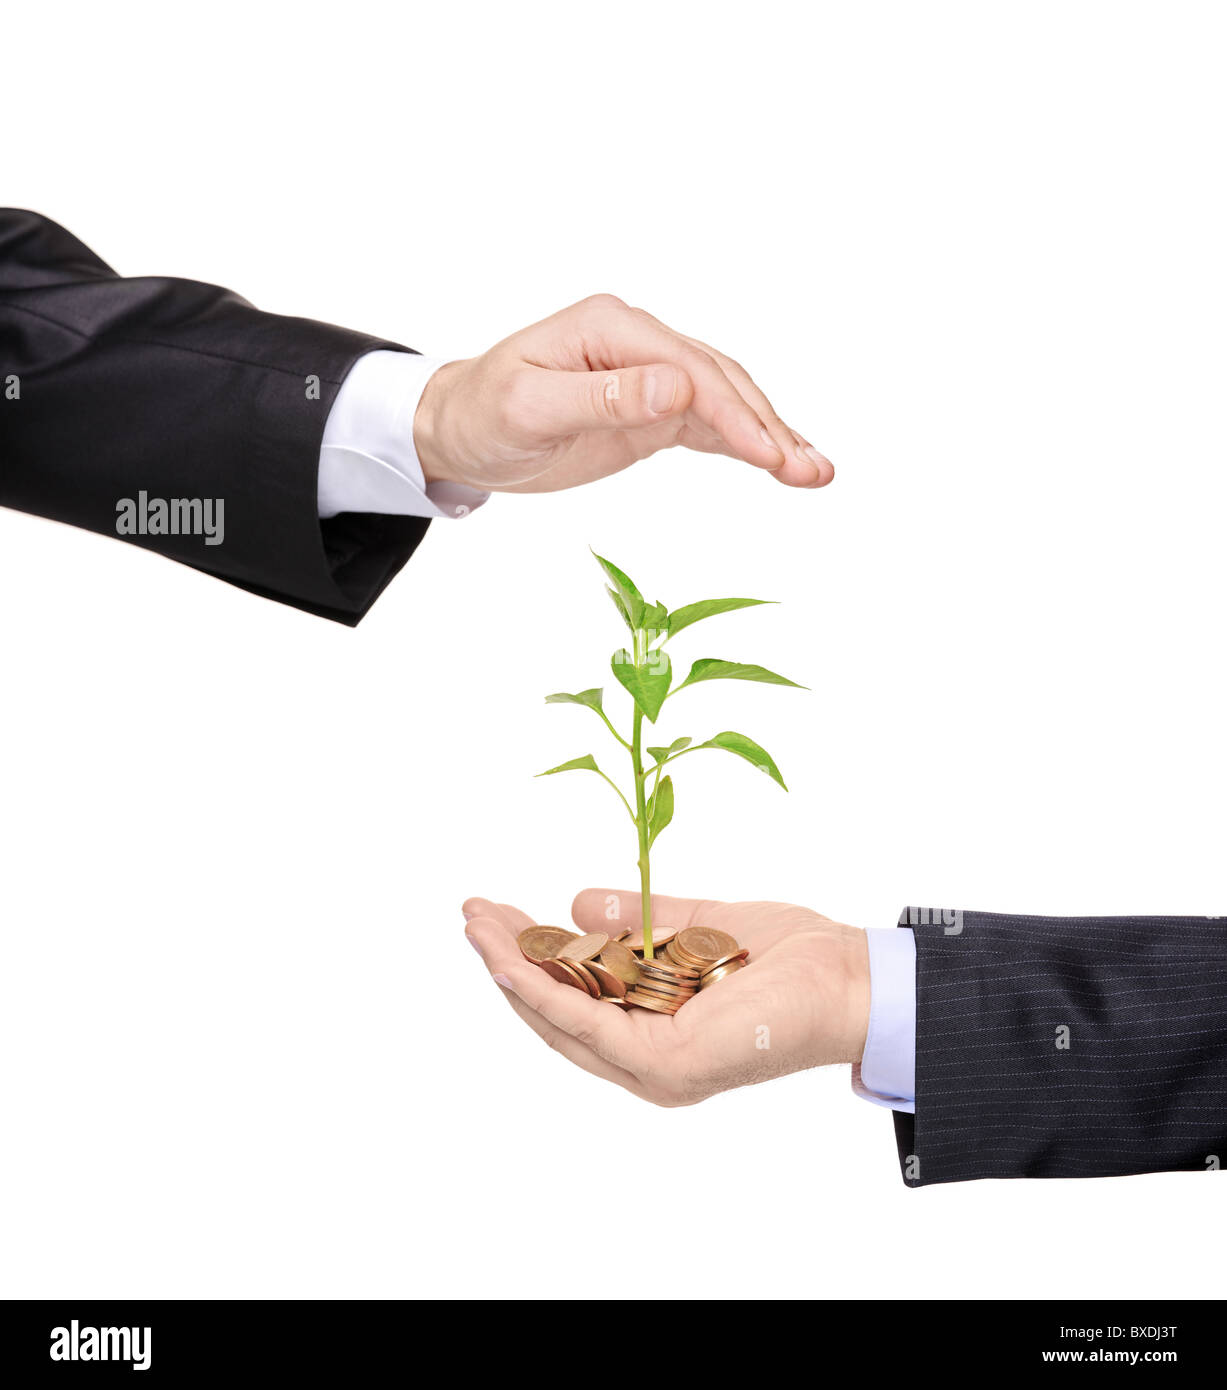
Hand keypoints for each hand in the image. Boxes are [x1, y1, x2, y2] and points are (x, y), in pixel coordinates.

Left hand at [414, 295, 832, 493]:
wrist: (459, 429)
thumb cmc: (483, 414)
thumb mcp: (532, 410)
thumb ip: (603, 398)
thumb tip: (674, 388)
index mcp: (611, 327)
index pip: (688, 368)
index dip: (732, 413)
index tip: (766, 454)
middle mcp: (638, 341)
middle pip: (720, 380)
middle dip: (767, 426)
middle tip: (810, 471)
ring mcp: (649, 374)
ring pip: (725, 400)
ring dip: (770, 435)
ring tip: (815, 473)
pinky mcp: (651, 409)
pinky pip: (709, 423)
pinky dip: (748, 443)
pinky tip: (784, 464)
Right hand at [464, 887, 868, 1105]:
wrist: (847, 976)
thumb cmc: (785, 957)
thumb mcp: (693, 927)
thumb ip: (636, 920)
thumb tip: (575, 900)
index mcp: (655, 1035)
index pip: (575, 1000)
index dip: (530, 959)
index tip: (497, 913)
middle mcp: (647, 1063)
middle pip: (556, 1013)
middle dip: (508, 962)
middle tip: (471, 913)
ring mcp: (654, 1070)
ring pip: (561, 1019)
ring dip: (513, 971)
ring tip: (476, 925)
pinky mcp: (666, 1063)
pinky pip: (590, 1022)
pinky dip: (546, 989)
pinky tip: (512, 958)